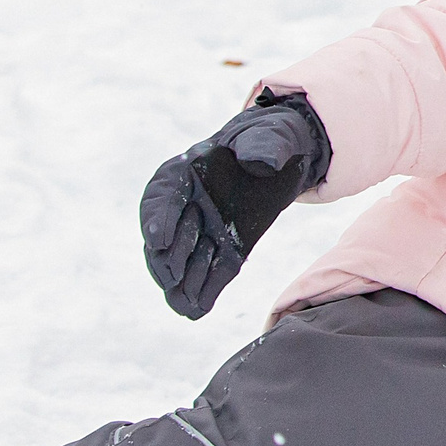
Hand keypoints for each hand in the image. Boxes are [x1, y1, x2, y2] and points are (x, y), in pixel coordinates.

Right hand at [139, 94, 330, 319]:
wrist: (288, 156)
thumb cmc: (272, 138)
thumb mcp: (271, 135)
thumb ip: (263, 146)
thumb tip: (260, 163)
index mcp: (186, 171)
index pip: (161, 196)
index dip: (157, 218)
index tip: (158, 240)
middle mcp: (187, 205)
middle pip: (164, 237)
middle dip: (166, 258)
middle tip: (173, 275)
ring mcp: (204, 230)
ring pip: (181, 262)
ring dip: (182, 282)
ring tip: (186, 303)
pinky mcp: (227, 249)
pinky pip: (209, 273)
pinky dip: (202, 292)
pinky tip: (198, 310)